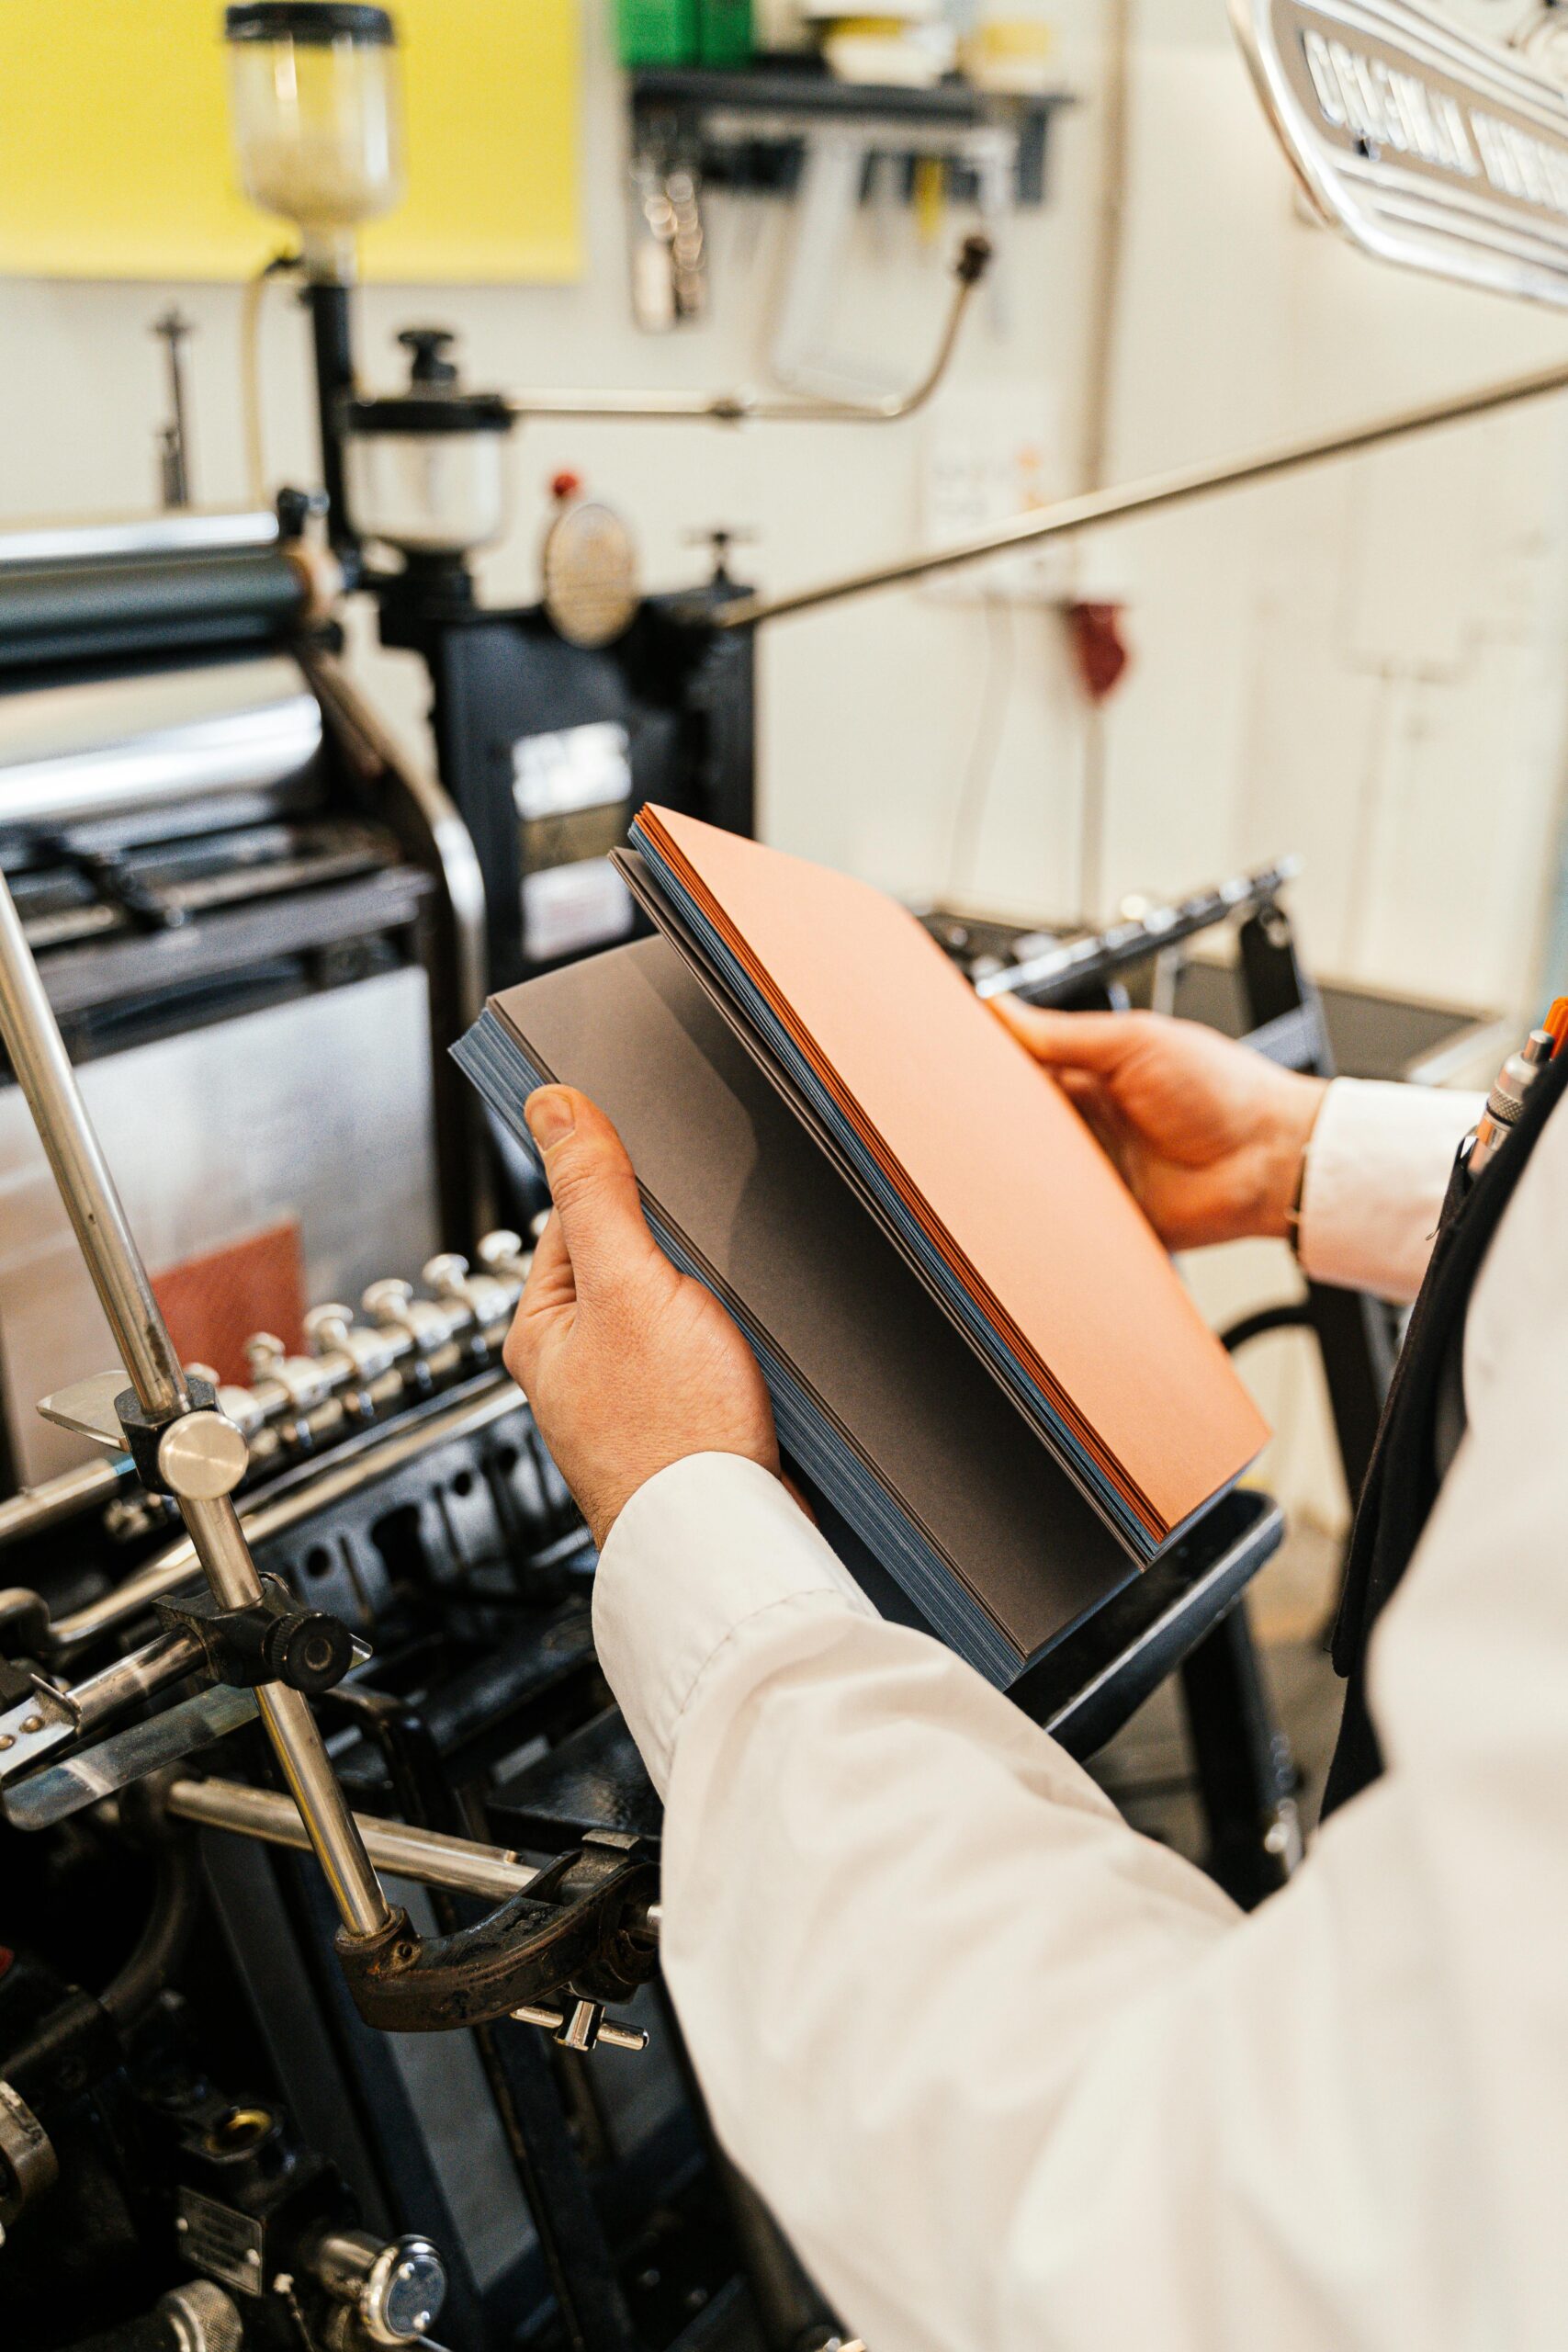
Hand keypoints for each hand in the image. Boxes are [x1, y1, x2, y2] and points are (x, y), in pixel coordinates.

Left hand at [502, 1086, 779, 1546]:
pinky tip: (748, 1361)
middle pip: (630, 1261)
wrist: (729, 1538)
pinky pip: (705, 1358)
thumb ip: (594, 1191)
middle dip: (678, 1255)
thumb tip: (552, 1106)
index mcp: (540, 1326)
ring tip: (729, 1326)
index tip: (667, 1191)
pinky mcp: (678, 1423)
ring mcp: (626, 1397)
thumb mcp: (628, 1283)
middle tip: (708, 1272)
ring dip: (711, 1305)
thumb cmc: (670, 1433)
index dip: (628, 1194)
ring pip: (675, 1311)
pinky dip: (730, 1349)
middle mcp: (574, 1364)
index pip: (577, 1216)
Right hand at [991, 998, 1325, 1251]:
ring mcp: (1092, 1169)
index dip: (985, 1064)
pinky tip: (1022, 1196)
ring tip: (989, 1153)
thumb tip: (1003, 1008)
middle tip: (961, 1114)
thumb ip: (1066, 1032)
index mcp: (1089, 1072)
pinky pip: (1058, 1212)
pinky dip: (1039, 1207)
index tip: (950, 1059)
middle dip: (989, 1118)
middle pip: (1014, 1120)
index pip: (1018, 1065)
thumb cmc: (1224, 1090)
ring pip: (1028, 1168)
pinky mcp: (1103, 1213)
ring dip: (1012, 1162)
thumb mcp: (1138, 1041)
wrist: (1270, 1158)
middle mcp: (1084, 1121)